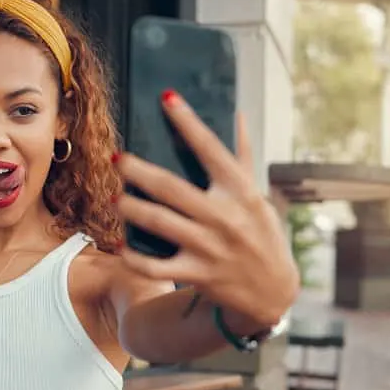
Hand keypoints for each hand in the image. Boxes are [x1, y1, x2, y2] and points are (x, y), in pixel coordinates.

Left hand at [113, 92, 298, 330]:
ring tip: (116, 198)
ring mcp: (209, 247)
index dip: (188, 122)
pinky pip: (157, 267)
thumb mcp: (257, 197)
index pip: (211, 149)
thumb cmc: (262, 236)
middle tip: (117, 158)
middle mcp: (224, 216)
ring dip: (132, 209)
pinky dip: (135, 258)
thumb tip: (238, 116)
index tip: (167, 97)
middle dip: (140, 171)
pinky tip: (120, 245)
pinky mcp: (198, 274)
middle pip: (172, 188)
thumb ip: (243, 158)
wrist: (273, 292)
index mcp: (240, 191)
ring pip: (160, 223)